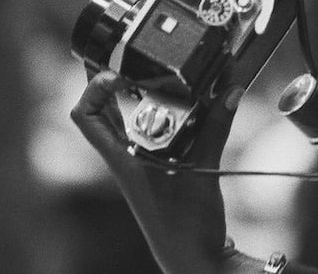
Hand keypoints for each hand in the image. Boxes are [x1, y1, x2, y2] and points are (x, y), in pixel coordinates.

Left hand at [70, 72, 244, 272]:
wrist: (194, 259)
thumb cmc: (186, 226)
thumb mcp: (202, 171)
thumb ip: (216, 128)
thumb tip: (231, 90)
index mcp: (122, 160)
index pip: (86, 118)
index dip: (93, 89)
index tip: (117, 72)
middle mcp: (126, 159)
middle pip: (104, 112)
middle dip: (116, 84)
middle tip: (139, 63)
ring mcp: (141, 164)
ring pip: (129, 122)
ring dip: (141, 98)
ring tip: (163, 77)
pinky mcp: (159, 169)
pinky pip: (154, 134)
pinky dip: (167, 116)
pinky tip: (189, 107)